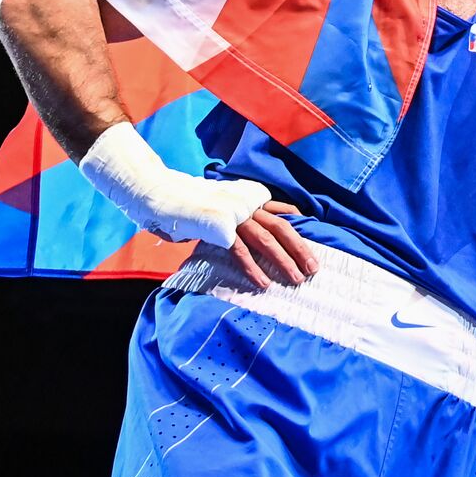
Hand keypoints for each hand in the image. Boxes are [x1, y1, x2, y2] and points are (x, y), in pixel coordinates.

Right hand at [79, 122, 316, 287]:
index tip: (312, 233)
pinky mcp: (217, 228)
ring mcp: (232, 214)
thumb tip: (249, 233)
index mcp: (247, 198)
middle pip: (281, 227)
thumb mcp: (220, 206)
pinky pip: (240, 250)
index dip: (297, 222)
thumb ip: (237, 217)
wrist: (161, 192)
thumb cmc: (189, 205)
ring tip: (296, 279)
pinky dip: (253, 268)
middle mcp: (245, 204)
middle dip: (300, 248)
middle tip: (314, 269)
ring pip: (267, 239)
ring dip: (283, 261)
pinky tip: (262, 283)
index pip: (279, 210)